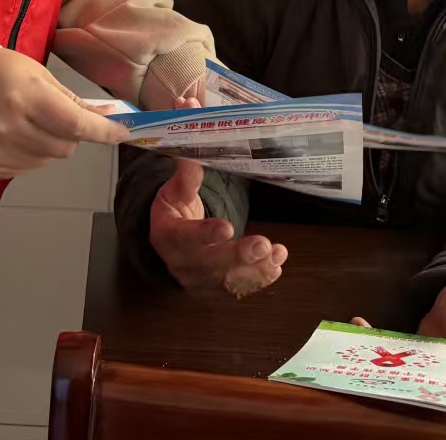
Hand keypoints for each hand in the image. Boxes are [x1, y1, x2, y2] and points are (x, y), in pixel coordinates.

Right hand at [0, 46, 126, 178]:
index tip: (123, 134)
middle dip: (73, 135)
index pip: (76, 124)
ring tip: (32, 124)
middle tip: (60, 117)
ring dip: (53, 145)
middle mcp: (10, 127)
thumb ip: (70, 98)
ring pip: (49, 160)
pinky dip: (33, 155)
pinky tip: (16, 135)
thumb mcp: (34, 73)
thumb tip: (106, 117)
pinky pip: (28, 168)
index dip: (104, 132)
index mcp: (25, 96)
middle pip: (65, 147)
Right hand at [148, 158, 286, 296]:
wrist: (170, 245)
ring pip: (228, 281)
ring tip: (276, 253)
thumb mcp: (173, 193)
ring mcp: (202, 280)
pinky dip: (259, 278)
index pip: (185, 237)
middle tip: (262, 245)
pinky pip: (239, 288)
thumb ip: (186, 179)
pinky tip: (276, 265)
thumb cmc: (174, 213)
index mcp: (168, 236)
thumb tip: (193, 155)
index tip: (227, 228)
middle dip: (238, 256)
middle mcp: (184, 263)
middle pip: (210, 265)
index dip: (205, 234)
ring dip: (255, 269)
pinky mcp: (218, 289)